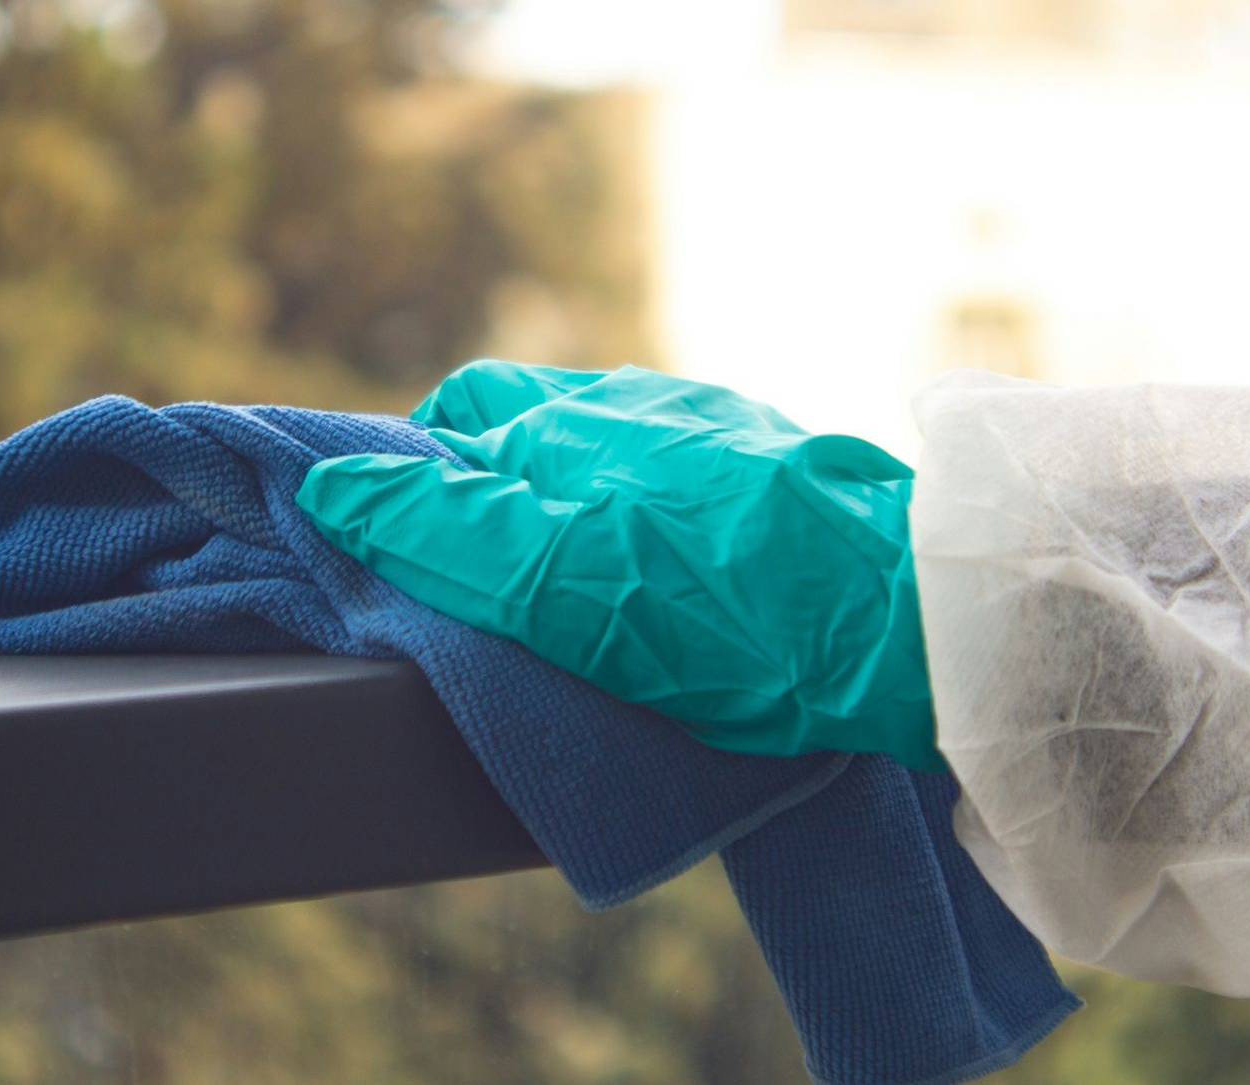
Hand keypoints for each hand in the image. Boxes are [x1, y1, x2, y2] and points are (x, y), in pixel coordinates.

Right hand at [295, 360, 942, 770]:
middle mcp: (651, 406)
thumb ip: (448, 531)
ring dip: (576, 496)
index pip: (464, 411)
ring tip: (582, 583)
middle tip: (491, 576)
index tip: (411, 538)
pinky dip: (652, 513)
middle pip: (537, 421)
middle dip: (497, 480)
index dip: (424, 467)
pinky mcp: (788, 471)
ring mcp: (727, 433)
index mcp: (582, 420)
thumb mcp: (562, 584)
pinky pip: (687, 475)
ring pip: (614, 446)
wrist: (915, 629)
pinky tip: (675, 575)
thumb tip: (333, 485)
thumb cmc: (731, 616)